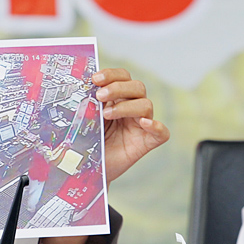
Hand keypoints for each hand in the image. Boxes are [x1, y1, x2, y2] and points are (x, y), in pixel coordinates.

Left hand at [92, 68, 168, 184]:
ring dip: (126, 106)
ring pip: (146, 105)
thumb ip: (87, 104)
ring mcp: (141, 125)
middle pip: (137, 87)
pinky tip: (144, 123)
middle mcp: (131, 108)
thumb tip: (81, 89)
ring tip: (107, 114)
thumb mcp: (84, 119)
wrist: (88, 168)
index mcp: (117, 98)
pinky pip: (162, 133)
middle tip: (100, 96)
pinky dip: (156, 126)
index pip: (122, 77)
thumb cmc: (87, 142)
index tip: (95, 79)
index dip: (111, 74)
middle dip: (118, 88)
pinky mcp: (147, 142)